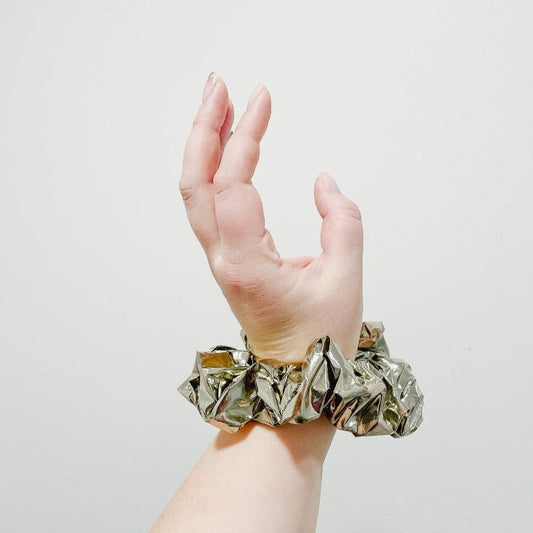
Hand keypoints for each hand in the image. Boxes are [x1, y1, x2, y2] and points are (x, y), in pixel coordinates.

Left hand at [179, 74, 362, 362]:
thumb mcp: (345, 280)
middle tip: (220, 87)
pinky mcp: (229, 258)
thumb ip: (342, 223)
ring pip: (197, 194)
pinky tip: (229, 147)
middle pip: (194, 184)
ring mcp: (222, 259)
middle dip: (204, 129)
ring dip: (205, 146)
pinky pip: (212, 206)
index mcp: (247, 265)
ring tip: (221, 105)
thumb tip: (323, 182)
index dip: (245, 138)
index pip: (233, 186)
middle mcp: (224, 259)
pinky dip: (216, 170)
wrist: (293, 380)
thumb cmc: (318, 341)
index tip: (262, 99)